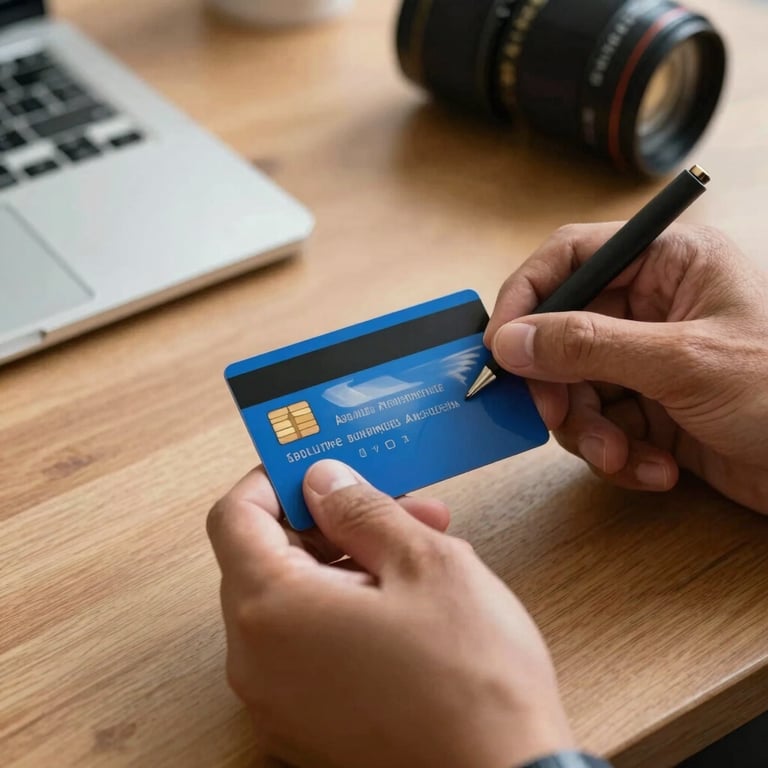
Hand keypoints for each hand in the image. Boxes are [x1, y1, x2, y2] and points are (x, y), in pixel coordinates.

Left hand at [207, 460, 572, 767]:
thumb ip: (362, 510)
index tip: (319, 464)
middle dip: (332, 521)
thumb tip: (323, 480)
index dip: (275, 480)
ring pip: (294, 600)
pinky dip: (345, 608)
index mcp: (272, 610)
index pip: (236, 517)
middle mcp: (256, 661)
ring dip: (348, 562)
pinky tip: (406, 603)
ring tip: (419, 551)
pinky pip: (307, 644)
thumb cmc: (472, 681)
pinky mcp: (306, 724)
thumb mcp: (425, 564)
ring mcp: (278, 700)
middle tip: (396, 505)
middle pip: (268, 558)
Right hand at [485, 223, 767, 513]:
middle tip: (560, 419)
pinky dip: (618, 454)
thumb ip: (589, 345)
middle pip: (562, 333)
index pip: (569, 258)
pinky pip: (604, 426)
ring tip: (622, 458)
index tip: (501, 347)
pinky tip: (656, 470)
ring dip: (589, 432)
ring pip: (577, 388)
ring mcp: (651, 361)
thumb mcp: (683, 362)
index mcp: (667, 263)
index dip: (525, 298)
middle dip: (559, 386)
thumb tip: (511, 340)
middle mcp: (653, 307)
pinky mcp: (655, 409)